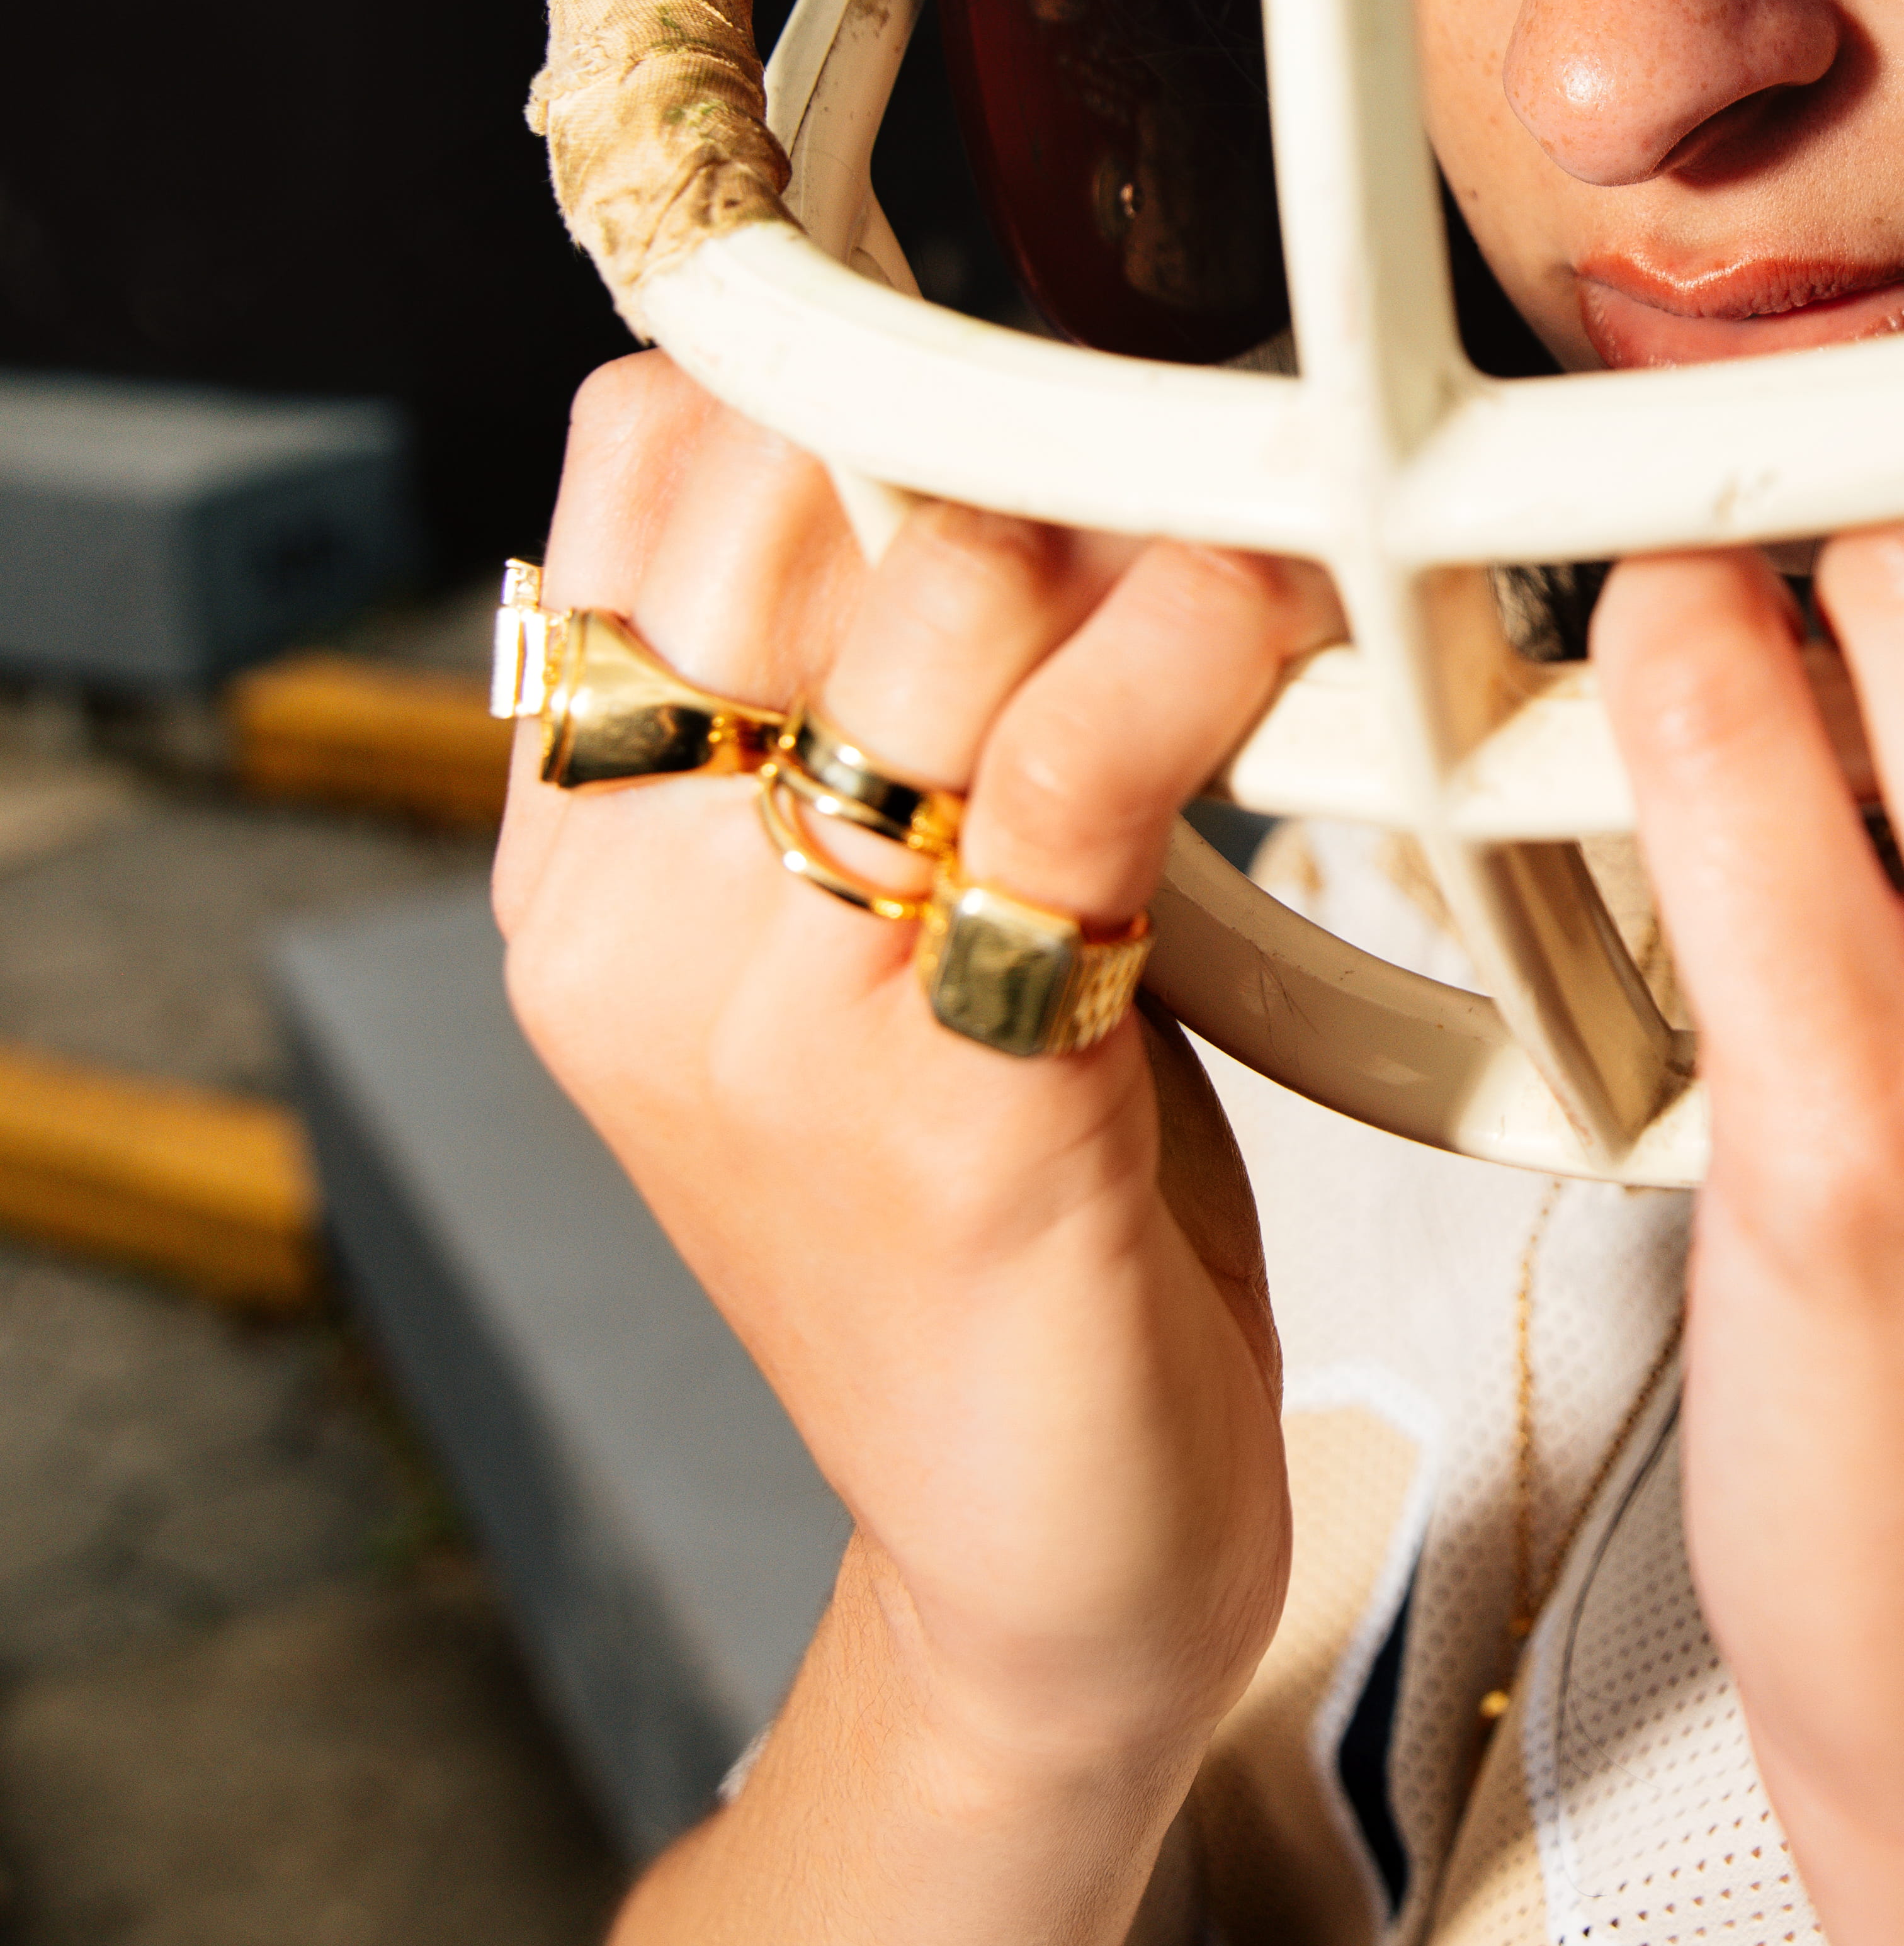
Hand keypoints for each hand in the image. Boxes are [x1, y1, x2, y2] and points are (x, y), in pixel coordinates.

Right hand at [497, 355, 1327, 1774]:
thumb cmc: (1014, 1219)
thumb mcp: (878, 934)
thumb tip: (1017, 434)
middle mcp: (629, 924)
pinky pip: (1066, 770)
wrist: (1044, 1577)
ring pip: (938, 591)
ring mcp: (764, 1019)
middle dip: (1013, 432)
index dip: (851, 368)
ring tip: (1268, 556)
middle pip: (789, 487)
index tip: (1028, 405)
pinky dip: (1197, 656)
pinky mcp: (939, 1107)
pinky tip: (1281, 640)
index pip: (648, 459)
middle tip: (1187, 474)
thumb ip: (883, 714)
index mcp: (580, 864)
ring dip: (1139, 525)